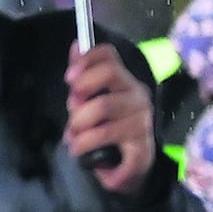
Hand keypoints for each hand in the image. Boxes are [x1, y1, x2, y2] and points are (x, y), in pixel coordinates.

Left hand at [63, 45, 152, 196]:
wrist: (130, 166)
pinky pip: (111, 145)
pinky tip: (87, 157)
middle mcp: (138, 97)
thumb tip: (77, 45)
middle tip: (73, 121)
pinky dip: (91, 154)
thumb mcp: (91, 100)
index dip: (87, 61)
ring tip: (75, 143)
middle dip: (80, 105)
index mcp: (125, 81)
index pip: (109, 57)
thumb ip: (83, 76)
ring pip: (103, 119)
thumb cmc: (107, 128)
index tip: (69, 79)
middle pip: (107, 85)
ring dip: (80, 135)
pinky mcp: (143, 147)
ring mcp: (142, 122)